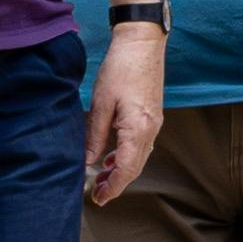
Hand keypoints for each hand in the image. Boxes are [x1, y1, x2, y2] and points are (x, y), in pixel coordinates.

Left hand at [85, 25, 165, 205]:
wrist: (142, 43)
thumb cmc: (121, 69)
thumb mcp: (101, 104)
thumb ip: (95, 136)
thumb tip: (89, 161)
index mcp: (138, 129)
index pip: (127, 169)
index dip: (113, 187)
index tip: (99, 198)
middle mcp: (150, 129)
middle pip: (136, 167)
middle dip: (117, 183)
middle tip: (97, 194)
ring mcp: (154, 122)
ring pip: (139, 157)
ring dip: (122, 170)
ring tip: (102, 178)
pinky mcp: (151, 115)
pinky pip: (141, 144)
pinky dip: (127, 155)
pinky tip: (112, 156)